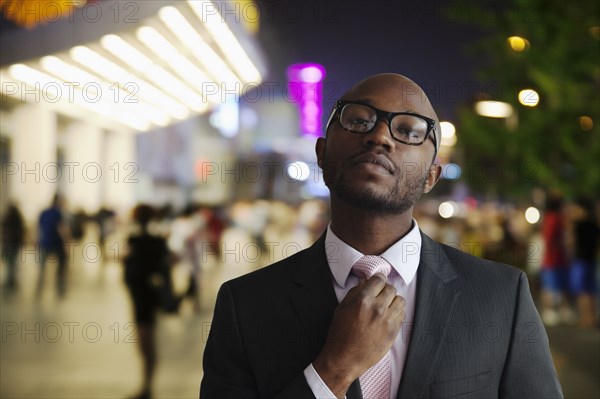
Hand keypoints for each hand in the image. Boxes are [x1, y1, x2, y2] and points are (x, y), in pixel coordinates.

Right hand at [313, 274, 404, 396]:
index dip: (377, 280)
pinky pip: (402, 314)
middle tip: (379, 296)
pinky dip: (396, 312)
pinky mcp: (394, 331)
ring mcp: (388, 320)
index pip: (379, 280)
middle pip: (391, 288)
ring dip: (392, 301)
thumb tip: (366, 282)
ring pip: (400, 300)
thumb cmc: (340, 334)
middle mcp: (378, 308)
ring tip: (385, 307)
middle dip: (384, 290)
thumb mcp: (342, 308)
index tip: (377, 282)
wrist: (345, 359)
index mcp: (363, 300)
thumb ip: (355, 292)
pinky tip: (387, 317)